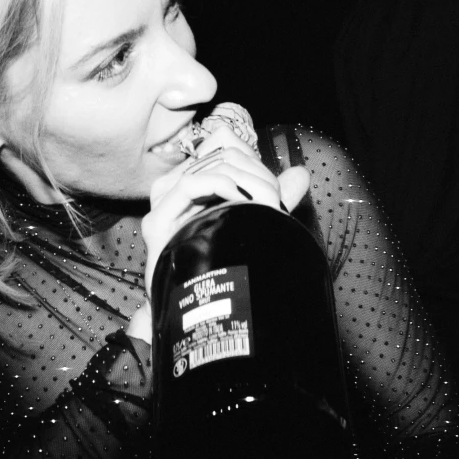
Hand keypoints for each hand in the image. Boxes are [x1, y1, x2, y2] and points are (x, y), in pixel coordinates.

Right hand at [128, 126, 309, 343]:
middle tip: (274, 203)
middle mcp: (174, 191)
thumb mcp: (256, 223)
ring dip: (246, 182)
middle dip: (257, 172)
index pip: (222, 145)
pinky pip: (190, 184)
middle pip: (221, 153)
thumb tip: (301, 175)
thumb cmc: (228, 266)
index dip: (253, 157)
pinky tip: (239, 203)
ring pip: (211, 166)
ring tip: (263, 209)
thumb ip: (275, 197)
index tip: (273, 187)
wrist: (203, 313)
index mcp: (194, 185)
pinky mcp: (156, 222)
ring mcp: (162, 206)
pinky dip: (221, 186)